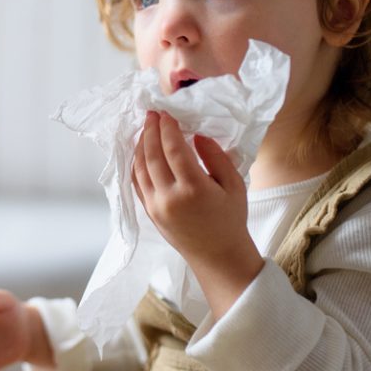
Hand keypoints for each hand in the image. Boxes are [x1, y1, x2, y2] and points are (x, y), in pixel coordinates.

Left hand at [133, 111, 263, 316]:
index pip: (174, 150)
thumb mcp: (233, 185)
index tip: (167, 113)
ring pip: (140, 168)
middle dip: (150, 131)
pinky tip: (141, 151)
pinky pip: (137, 182)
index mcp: (194, 189)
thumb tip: (196, 135)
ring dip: (140, 145)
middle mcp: (170, 197)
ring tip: (145, 128)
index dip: (168, 128)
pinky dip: (136, 163)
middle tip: (152, 114)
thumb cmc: (230, 219)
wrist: (218, 256)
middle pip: (152, 155)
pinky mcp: (149, 213)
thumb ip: (216, 157)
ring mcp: (156, 206)